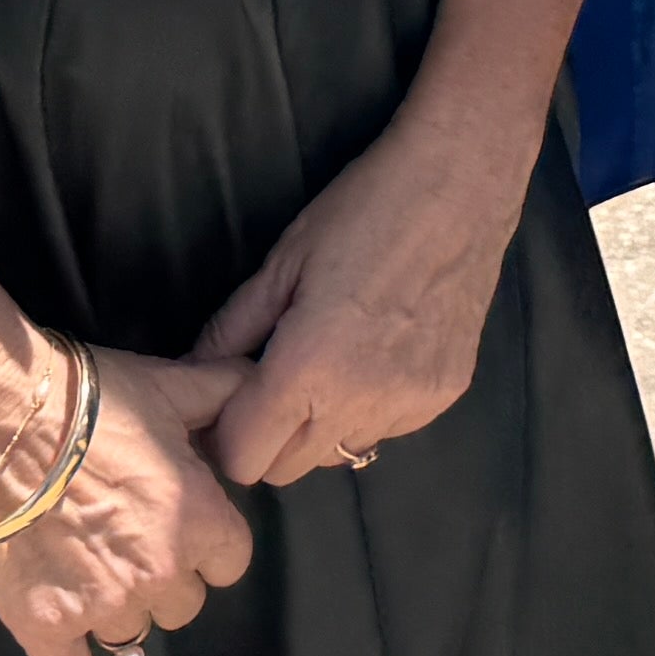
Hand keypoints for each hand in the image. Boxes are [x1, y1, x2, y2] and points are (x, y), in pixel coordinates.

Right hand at [0, 352, 252, 655]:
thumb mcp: (166, 386)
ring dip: (113, 606)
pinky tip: (56, 619)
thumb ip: (221, 391)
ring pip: (129, 635)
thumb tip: (256, 380)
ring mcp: (102, 606)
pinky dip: (64, 654)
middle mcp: (159, 573)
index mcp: (199, 521)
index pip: (230, 562)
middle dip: (160, 575)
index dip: (205, 542)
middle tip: (122, 537)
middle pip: (182, 604)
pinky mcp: (44, 626)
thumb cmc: (86, 400)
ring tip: (81, 563)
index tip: (177, 523)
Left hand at [195, 114, 524, 482]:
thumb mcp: (283, 260)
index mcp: (309, 368)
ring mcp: (409, 406)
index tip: (226, 404)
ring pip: (340, 455)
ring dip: (319, 427)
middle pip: (288, 470)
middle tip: (268, 384)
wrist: (461, 184)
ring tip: (326, 364)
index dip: (225, 436)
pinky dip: (368, 408)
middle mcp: (360, 403)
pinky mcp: (444, 397)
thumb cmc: (362, 208)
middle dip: (266, 438)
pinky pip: (386, 429)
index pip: (245, 459)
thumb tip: (193, 371)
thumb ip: (233, 328)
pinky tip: (375, 353)